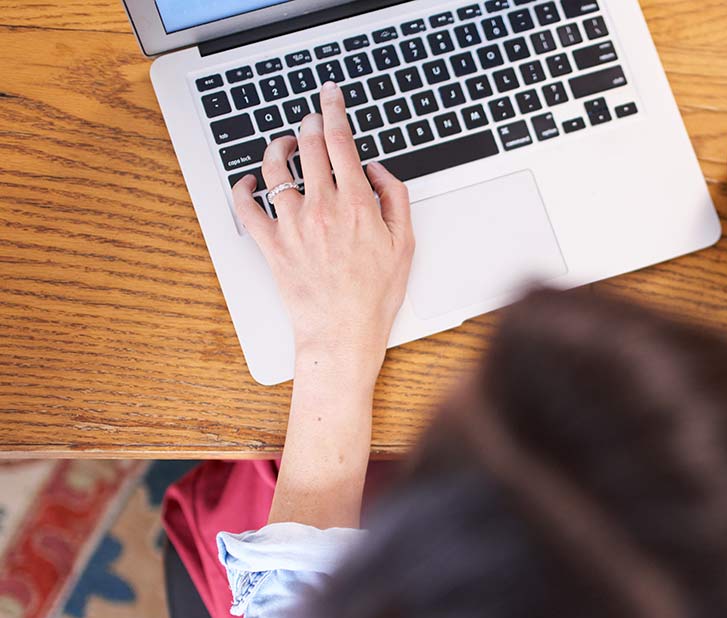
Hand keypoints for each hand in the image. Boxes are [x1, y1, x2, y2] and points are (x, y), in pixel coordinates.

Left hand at [232, 80, 413, 378]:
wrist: (342, 333)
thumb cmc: (375, 295)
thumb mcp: (405, 244)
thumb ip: (395, 198)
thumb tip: (377, 170)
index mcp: (356, 204)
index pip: (340, 141)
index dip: (334, 110)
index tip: (330, 95)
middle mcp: (321, 207)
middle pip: (307, 145)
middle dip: (309, 121)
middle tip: (311, 115)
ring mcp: (292, 224)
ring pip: (275, 168)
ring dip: (277, 146)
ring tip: (283, 142)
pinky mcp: (271, 244)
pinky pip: (246, 207)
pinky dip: (242, 187)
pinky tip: (247, 180)